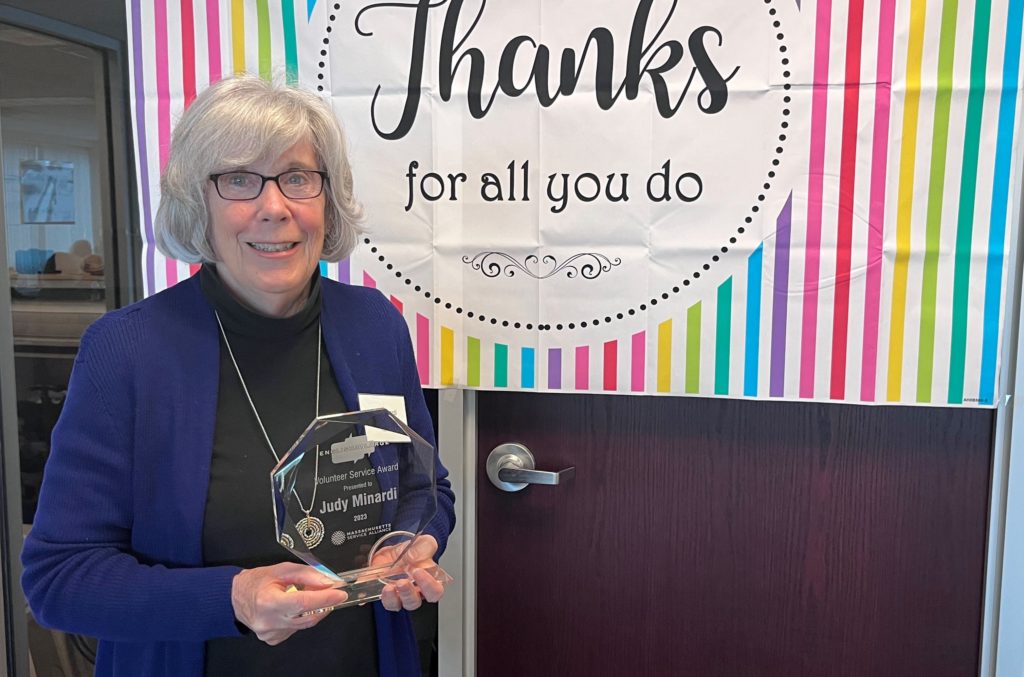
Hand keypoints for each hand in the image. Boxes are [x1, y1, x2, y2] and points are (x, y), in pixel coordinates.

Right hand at [231, 563, 347, 645]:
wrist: (235, 598)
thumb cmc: (256, 582)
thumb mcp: (281, 569)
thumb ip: (307, 574)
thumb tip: (328, 581)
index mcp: (268, 602)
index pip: (303, 603)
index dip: (325, 598)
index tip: (340, 593)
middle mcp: (269, 621)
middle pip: (308, 616)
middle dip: (324, 604)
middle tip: (332, 593)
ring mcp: (271, 633)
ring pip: (304, 624)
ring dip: (313, 610)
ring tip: (307, 596)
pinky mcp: (273, 639)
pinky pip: (296, 629)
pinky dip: (301, 617)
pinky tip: (294, 609)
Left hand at [370, 535, 444, 611]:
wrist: (399, 548)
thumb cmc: (415, 550)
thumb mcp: (424, 543)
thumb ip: (423, 550)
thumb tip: (413, 559)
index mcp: (427, 582)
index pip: (434, 592)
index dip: (428, 586)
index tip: (419, 572)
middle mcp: (413, 592)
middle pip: (413, 602)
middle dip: (407, 593)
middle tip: (402, 582)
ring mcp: (397, 594)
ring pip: (396, 605)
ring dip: (391, 598)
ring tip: (388, 587)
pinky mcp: (382, 591)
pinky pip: (376, 598)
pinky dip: (372, 596)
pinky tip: (370, 589)